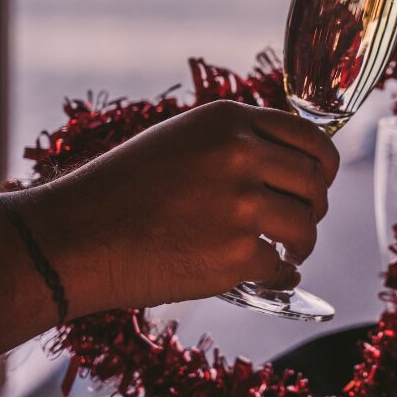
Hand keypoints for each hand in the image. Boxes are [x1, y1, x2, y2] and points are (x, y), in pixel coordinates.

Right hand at [12, 100, 338, 314]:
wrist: (72, 238)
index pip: (310, 138)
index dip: (324, 165)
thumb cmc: (121, 190)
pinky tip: (264, 275)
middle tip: (299, 224)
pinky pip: (280, 267)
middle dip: (314, 207)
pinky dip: (278, 276)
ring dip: (301, 244)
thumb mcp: (182, 138)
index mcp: (229, 120)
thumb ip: (237, 141)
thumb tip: (291, 161)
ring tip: (285, 252)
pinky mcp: (235, 254)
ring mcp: (240, 204)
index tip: (320, 182)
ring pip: (306, 226)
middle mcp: (240, 154)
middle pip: (315, 183)